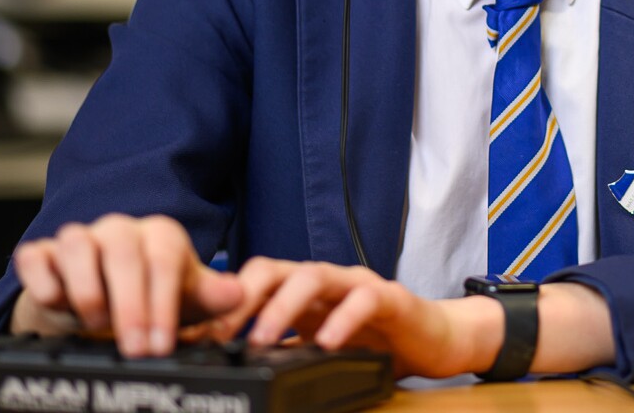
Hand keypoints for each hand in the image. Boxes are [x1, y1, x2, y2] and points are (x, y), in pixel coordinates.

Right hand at [10, 214, 243, 355]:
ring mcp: (79, 239)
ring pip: (77, 244)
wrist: (102, 303)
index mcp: (159, 235)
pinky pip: (36, 256)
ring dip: (86, 288)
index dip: (162, 305)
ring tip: (96, 324)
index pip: (164, 261)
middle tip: (134, 348)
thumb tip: (237, 293)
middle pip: (123, 253)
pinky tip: (54, 300)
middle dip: (129, 305)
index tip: (161, 344)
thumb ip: (212, 297)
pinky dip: (42, 280)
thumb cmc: (149, 297)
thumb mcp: (185, 300)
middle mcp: (119, 230)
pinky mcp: (43, 254)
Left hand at [213, 260, 486, 378]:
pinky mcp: (391, 297)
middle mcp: (325, 281)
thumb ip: (280, 351)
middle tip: (219, 334)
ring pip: (312, 276)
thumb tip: (229, 364)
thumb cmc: (376, 345)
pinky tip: (327, 342)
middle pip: (274, 269)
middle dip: (242, 298)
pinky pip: (363, 299)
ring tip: (261, 338)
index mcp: (302, 293)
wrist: (436, 342)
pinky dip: (342, 319)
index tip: (197, 338)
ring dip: (282, 306)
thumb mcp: (316, 352)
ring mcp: (357, 285)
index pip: (253, 282)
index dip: (222, 305)